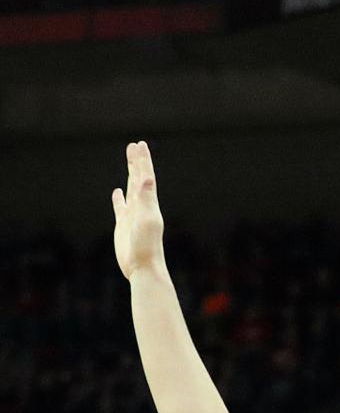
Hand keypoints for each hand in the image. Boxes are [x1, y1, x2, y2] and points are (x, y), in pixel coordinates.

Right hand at [112, 141, 166, 280]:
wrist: (143, 267)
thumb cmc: (146, 245)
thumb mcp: (147, 219)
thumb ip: (146, 198)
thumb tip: (146, 177)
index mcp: (149, 203)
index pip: (145, 176)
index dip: (142, 161)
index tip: (139, 144)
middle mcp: (142, 207)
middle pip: (139, 179)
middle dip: (137, 162)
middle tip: (134, 145)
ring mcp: (132, 215)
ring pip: (131, 190)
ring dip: (130, 175)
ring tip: (130, 163)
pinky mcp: (123, 225)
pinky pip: (120, 207)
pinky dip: (119, 198)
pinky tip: (117, 192)